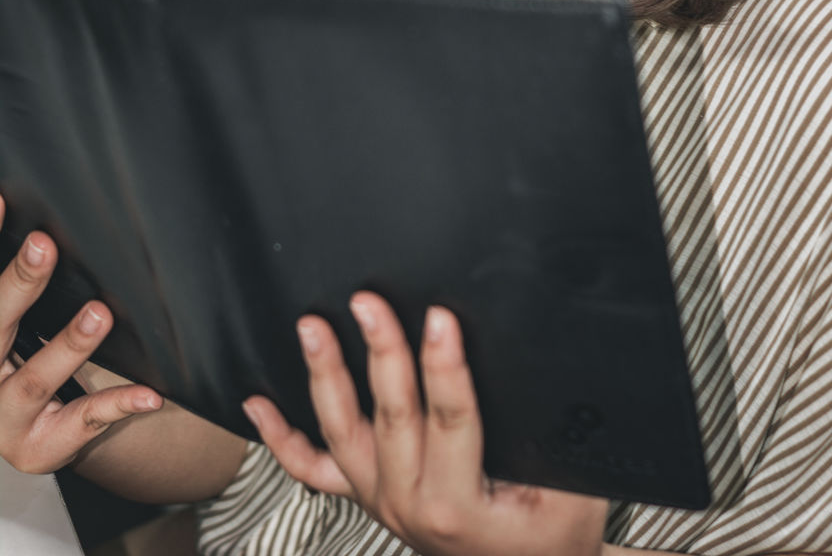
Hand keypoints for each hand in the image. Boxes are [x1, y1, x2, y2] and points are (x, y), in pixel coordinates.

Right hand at [0, 195, 161, 474]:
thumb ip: (24, 280)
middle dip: (17, 286)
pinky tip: (148, 395)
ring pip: (34, 381)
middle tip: (42, 245)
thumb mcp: (17, 317)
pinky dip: (117, 405)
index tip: (2, 200)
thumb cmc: (26, 354)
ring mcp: (3, 419)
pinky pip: (83, 422)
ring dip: (67, 345)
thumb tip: (28, 205)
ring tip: (99, 314)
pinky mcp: (39, 449)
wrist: (39, 430)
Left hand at [244, 292, 608, 555]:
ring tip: (312, 328)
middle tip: (369, 302)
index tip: (440, 317)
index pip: (451, 419)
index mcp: (461, 504)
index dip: (444, 365)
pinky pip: (313, 472)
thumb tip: (542, 366)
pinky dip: (281, 438)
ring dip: (325, 376)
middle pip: (391, 416)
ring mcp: (380, 502)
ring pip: (342, 434)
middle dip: (380, 352)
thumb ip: (552, 436)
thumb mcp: (570, 488)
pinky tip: (257, 403)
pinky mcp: (367, 497)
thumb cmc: (552, 535)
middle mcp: (410, 504)